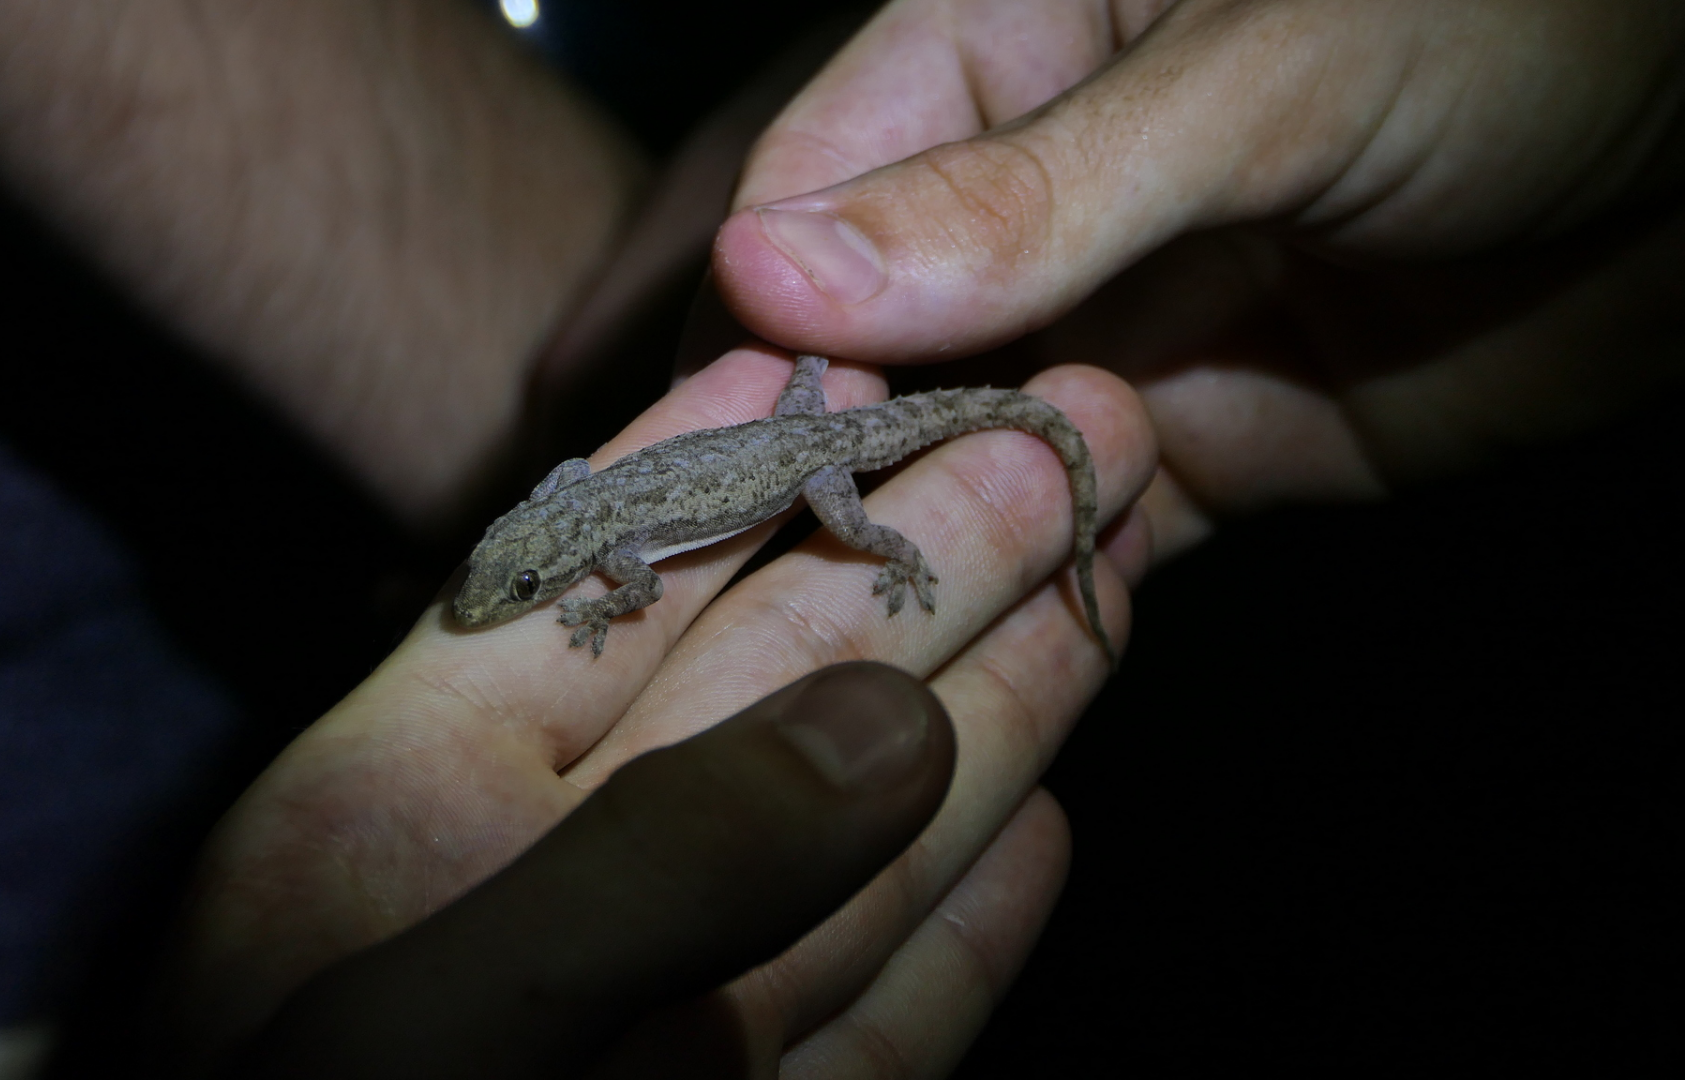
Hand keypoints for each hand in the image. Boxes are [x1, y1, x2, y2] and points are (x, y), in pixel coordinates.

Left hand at [166, 347, 1157, 1073]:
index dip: (742, 463)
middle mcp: (546, 904)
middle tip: (1073, 428)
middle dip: (922, 553)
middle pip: (770, 690)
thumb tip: (894, 714)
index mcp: (408, 826)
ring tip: (1103, 574)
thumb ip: (654, 863)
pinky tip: (1048, 827)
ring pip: (854, 841)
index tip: (872, 353)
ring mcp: (663, 1032)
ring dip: (985, 711)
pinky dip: (971, 931)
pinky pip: (878, 1027)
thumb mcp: (427, 1039)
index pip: (607, 590)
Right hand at [712, 0, 1684, 560]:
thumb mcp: (1267, 81)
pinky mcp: (1192, 440)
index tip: (727, 446)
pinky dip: (1038, 587)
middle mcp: (1024, 202)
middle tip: (775, 580)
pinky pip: (1074, 526)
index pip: (807, 195)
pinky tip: (998, 656)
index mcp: (1003, 53)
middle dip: (820, 452)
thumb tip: (767, 274)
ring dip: (922, 538)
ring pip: (952, 449)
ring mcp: (1106, 327)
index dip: (755, 324)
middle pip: (854, 341)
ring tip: (882, 635)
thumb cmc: (1516, 28)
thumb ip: (1028, 192)